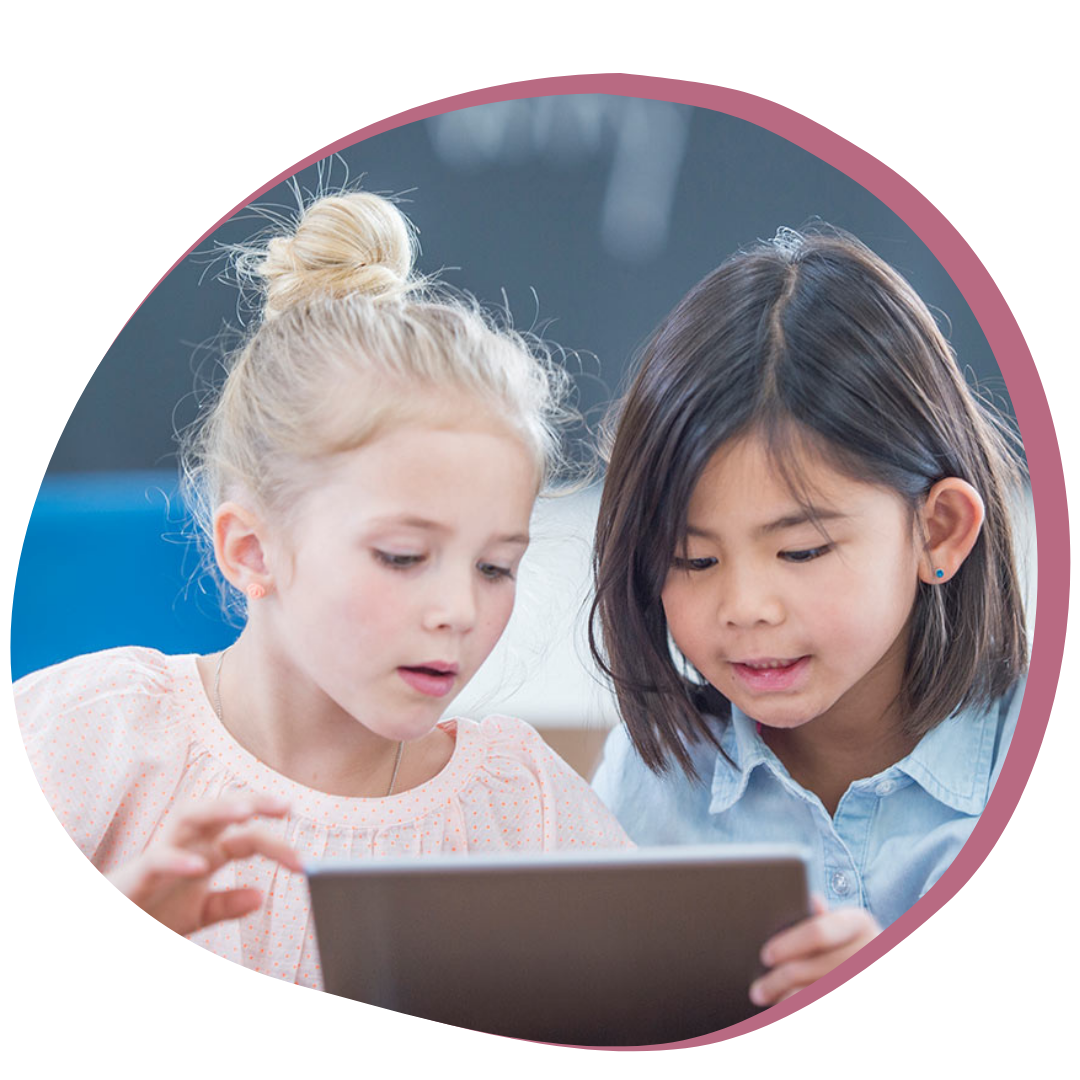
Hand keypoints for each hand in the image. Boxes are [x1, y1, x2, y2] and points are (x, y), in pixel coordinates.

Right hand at [106, 796, 301, 936]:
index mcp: (207, 851)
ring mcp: (162, 853)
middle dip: (253, 800)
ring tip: (245, 812)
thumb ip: (227, 904)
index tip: (303, 863)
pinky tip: (199, 866)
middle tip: (285, 805)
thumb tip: (260, 898)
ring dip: (217, 809)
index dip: (277, 846)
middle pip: (222, 809)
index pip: (248, 838)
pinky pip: (158, 858)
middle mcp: (188, 843)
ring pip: (189, 815)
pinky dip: (179, 860)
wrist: (120, 919)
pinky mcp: (138, 873)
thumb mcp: (198, 913)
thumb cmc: (153, 912)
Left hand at [749, 895, 880, 1006]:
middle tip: (757, 991)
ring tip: (770, 1003)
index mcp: (860, 923)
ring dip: (786, 1001)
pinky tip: (787, 1008)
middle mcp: (869, 951)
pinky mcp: (863, 1008)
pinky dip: (798, 1006)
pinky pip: (816, 1000)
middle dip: (777, 982)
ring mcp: (864, 971)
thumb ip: (827, 920)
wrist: (894, 976)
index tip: (766, 956)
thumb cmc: (860, 947)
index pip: (817, 933)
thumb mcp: (849, 928)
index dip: (787, 945)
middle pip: (806, 969)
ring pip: (810, 993)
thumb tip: (814, 899)